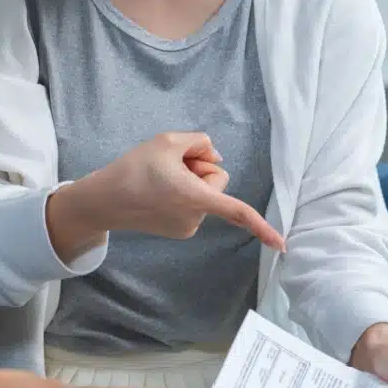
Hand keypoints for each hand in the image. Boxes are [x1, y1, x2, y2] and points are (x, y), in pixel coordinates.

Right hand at [49, 132, 285, 260]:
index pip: (237, 212)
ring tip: (161, 178)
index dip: (262, 227)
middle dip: (201, 170)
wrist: (104, 199)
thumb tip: (214, 157)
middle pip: (217, 182)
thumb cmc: (134, 169)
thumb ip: (200, 142)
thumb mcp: (167, 141)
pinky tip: (159, 190)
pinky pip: (194, 204)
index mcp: (196, 198)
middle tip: (172, 164)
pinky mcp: (180, 230)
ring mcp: (188, 227)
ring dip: (190, 181)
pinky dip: (183, 193)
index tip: (282, 246)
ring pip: (205, 193)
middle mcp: (196, 218)